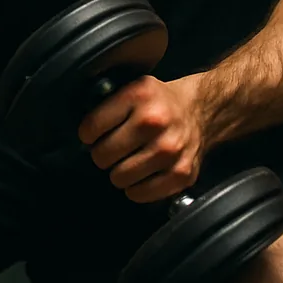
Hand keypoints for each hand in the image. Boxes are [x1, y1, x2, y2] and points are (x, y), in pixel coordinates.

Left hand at [78, 74, 206, 203]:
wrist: (199, 112)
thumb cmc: (159, 103)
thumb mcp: (133, 88)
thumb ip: (108, 104)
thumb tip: (82, 133)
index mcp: (137, 96)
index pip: (92, 126)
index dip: (87, 135)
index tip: (91, 136)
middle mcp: (153, 122)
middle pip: (103, 155)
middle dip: (101, 155)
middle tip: (110, 150)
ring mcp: (169, 150)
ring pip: (119, 177)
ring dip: (118, 173)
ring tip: (126, 162)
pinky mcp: (181, 174)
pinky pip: (141, 194)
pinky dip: (135, 189)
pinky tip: (140, 176)